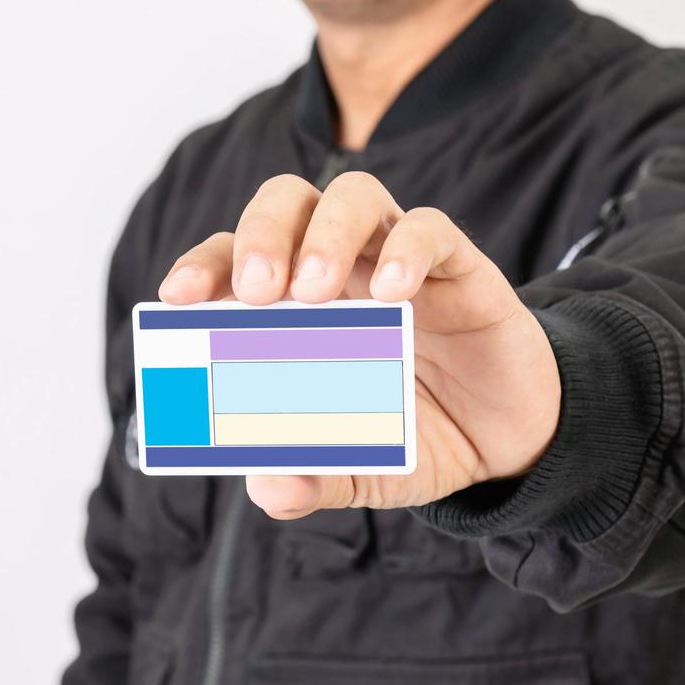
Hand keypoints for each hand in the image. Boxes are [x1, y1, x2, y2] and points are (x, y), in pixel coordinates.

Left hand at [157, 172, 560, 519]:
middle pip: (287, 204)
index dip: (204, 266)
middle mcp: (342, 269)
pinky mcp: (461, 268)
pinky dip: (407, 249)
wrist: (507, 444)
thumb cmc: (416, 439)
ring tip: (314, 292)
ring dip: (325, 234)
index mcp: (297, 307)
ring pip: (354, 197)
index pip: (237, 260)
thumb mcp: (362, 470)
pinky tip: (392, 292)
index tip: (178, 297)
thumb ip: (315, 478)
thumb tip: (268, 487)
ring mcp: (399, 261)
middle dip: (260, 235)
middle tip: (255, 291)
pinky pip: (432, 229)